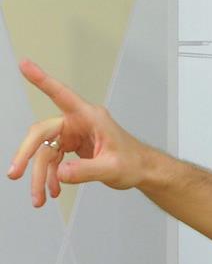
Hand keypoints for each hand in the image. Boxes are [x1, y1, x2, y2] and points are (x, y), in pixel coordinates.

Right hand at [7, 59, 151, 206]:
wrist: (143, 171)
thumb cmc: (135, 163)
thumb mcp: (112, 168)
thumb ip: (86, 171)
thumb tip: (60, 173)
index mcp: (90, 117)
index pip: (62, 95)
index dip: (42, 79)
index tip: (25, 64)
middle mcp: (78, 122)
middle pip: (42, 134)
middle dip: (27, 155)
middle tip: (14, 173)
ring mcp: (73, 134)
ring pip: (45, 152)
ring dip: (40, 176)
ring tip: (39, 198)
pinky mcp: (72, 146)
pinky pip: (53, 160)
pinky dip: (50, 176)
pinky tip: (52, 190)